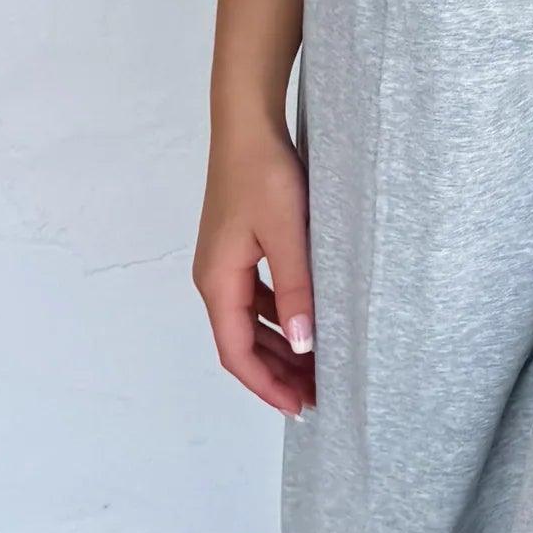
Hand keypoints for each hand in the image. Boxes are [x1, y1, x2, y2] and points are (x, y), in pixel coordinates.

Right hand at [194, 124, 316, 415]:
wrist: (247, 125)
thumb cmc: (265, 175)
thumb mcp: (287, 234)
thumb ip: (297, 290)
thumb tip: (305, 347)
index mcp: (218, 282)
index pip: (236, 352)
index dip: (266, 385)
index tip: (299, 407)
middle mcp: (214, 279)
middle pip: (241, 343)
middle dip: (276, 374)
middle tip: (317, 396)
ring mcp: (224, 263)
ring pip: (249, 323)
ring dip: (279, 349)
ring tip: (314, 370)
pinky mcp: (238, 248)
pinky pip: (256, 300)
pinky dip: (278, 320)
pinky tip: (304, 325)